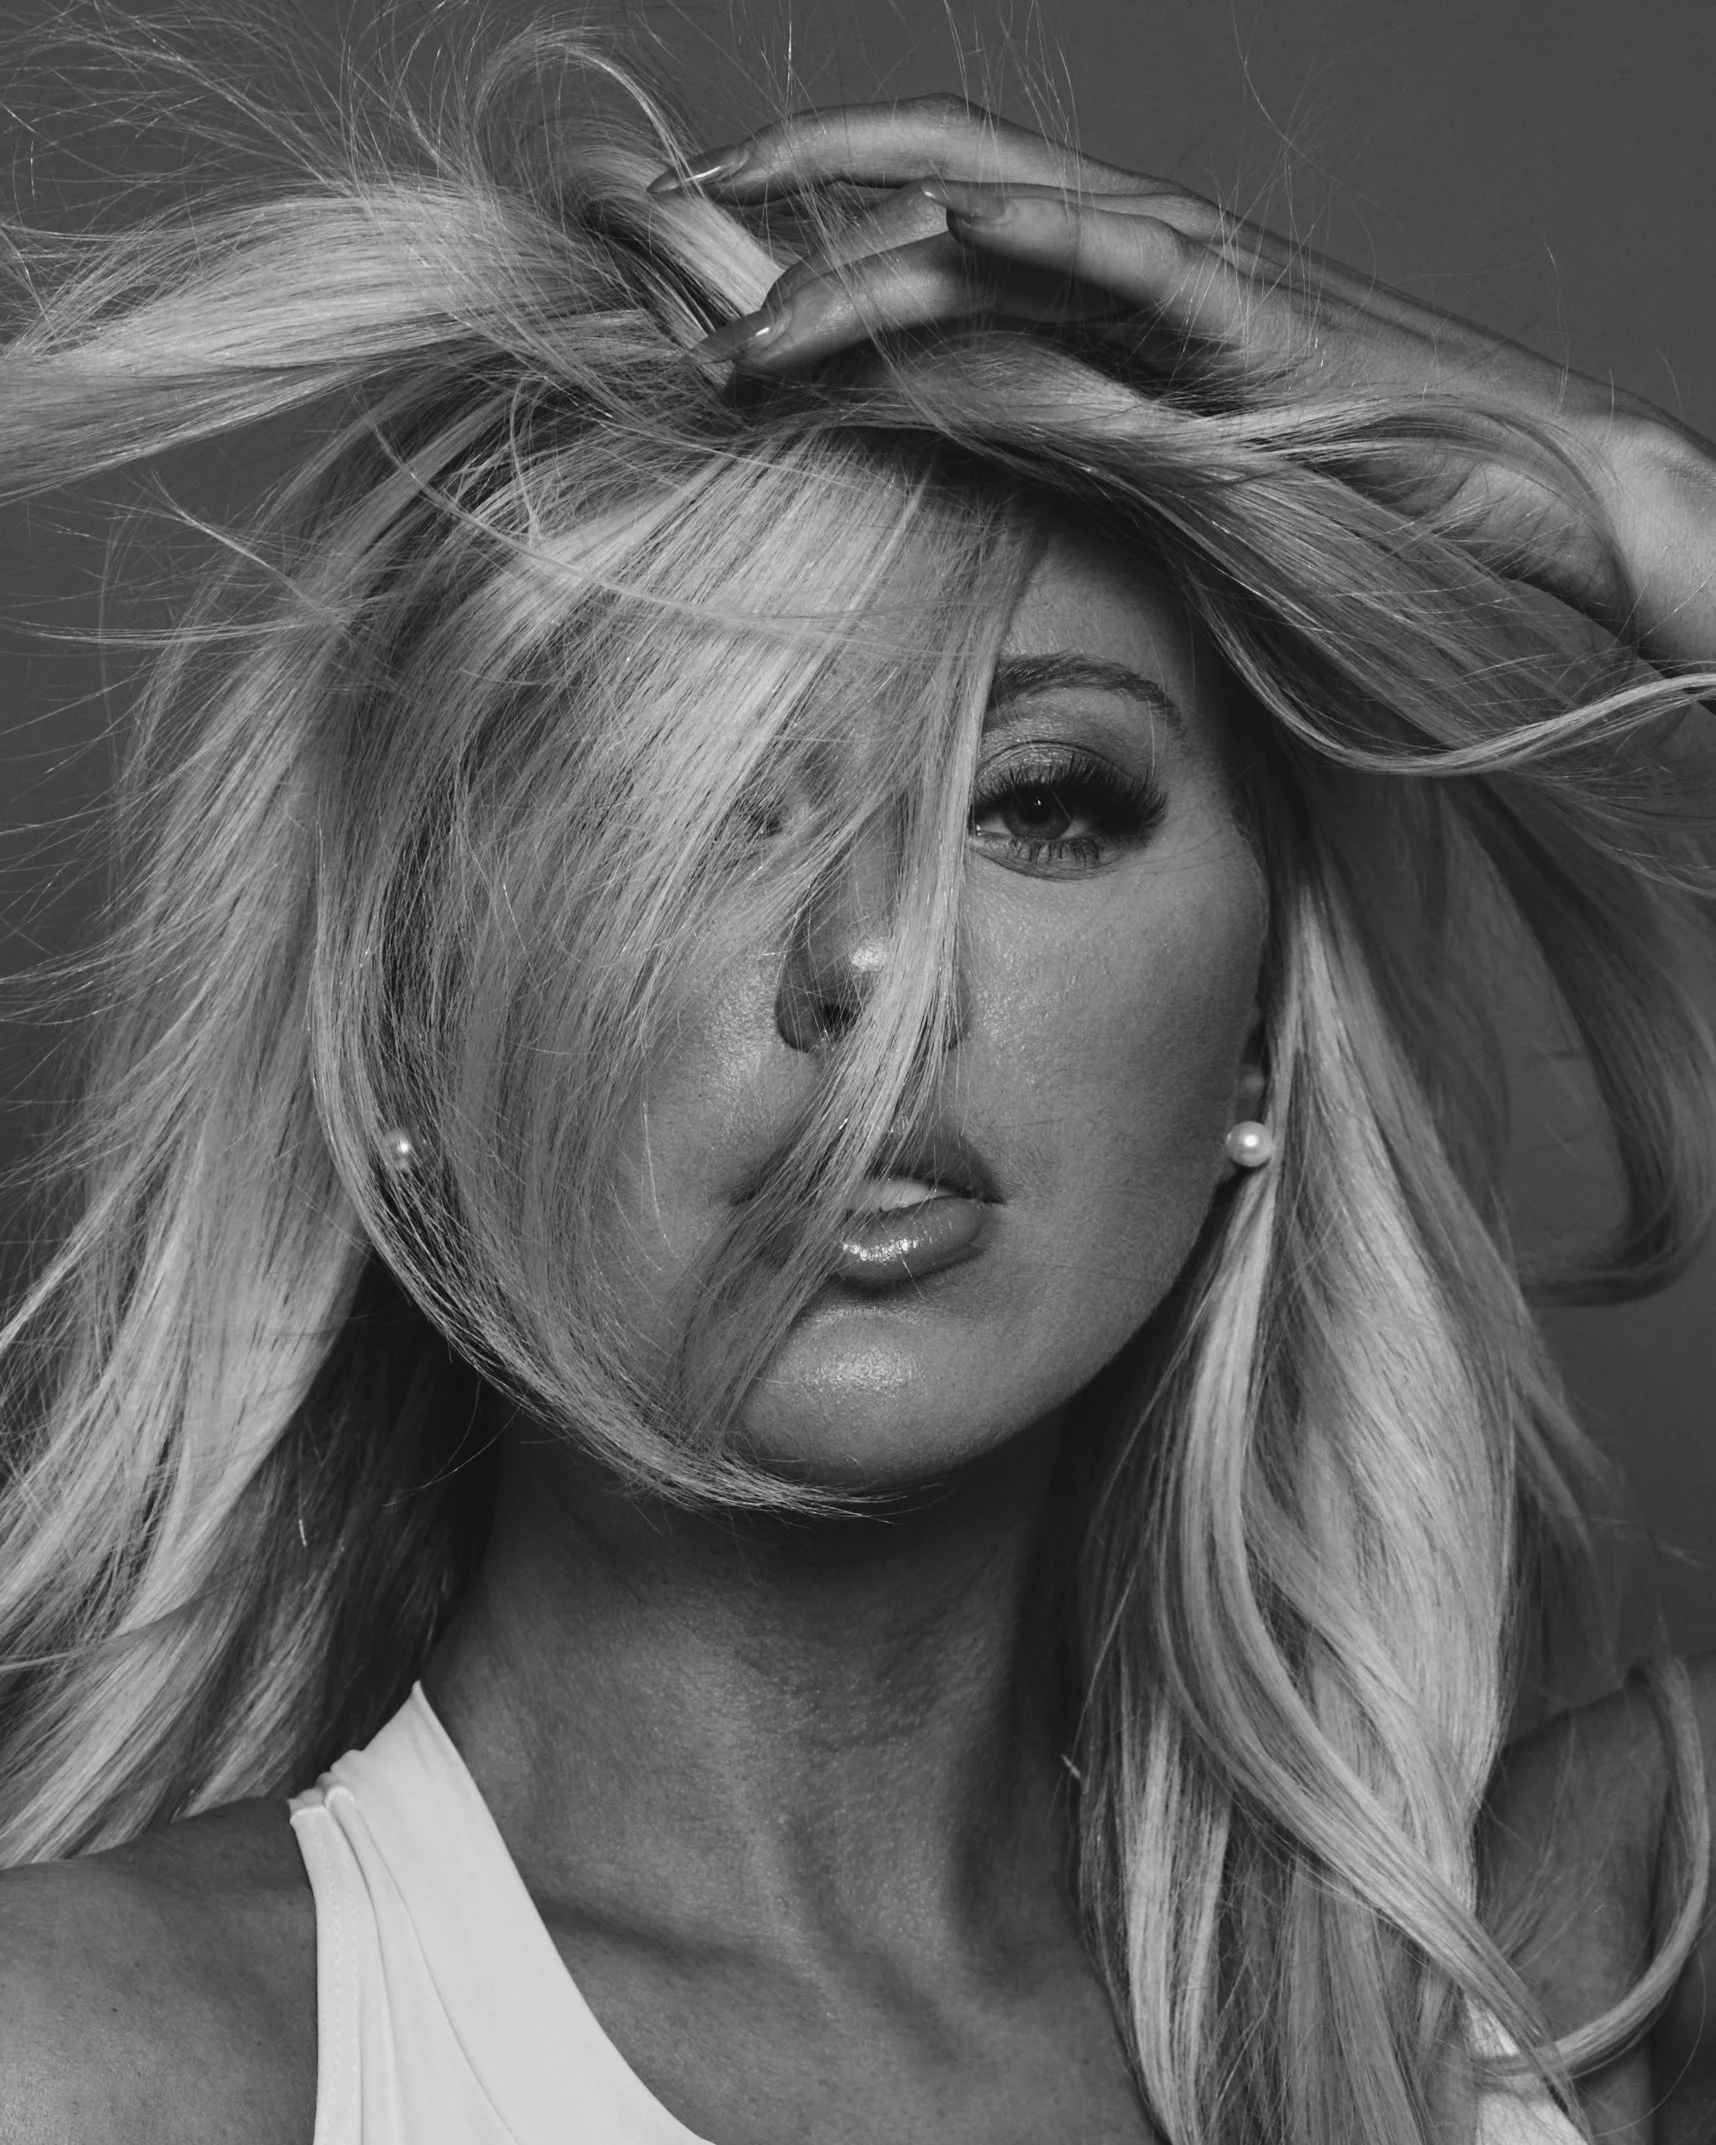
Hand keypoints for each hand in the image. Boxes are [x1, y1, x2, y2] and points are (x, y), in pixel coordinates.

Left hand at [651, 98, 1715, 668]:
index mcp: (1092, 283)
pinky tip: (956, 240)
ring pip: (993, 234)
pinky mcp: (1250, 321)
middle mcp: (1122, 255)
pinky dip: (1045, 240)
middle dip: (783, 209)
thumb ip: (1041, 426)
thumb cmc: (1338, 479)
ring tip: (750, 336)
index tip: (682, 262)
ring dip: (859, 278)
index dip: (797, 222)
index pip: (918, 221)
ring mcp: (1183, 276)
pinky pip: (1134, 262)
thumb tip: (918, 441)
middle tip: (658, 254)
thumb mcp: (1147, 454)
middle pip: (923, 193)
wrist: (1506, 484)